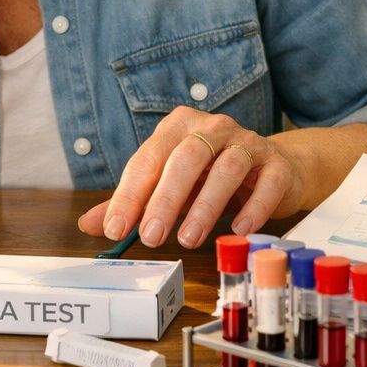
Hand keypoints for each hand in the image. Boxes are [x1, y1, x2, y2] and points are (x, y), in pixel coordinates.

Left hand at [77, 108, 305, 248]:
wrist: (274, 168)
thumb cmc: (212, 176)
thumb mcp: (171, 185)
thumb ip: (133, 202)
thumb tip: (90, 224)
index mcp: (178, 127)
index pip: (147, 159)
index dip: (129, 195)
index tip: (114, 229)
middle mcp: (212, 127)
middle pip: (185, 158)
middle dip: (165, 198)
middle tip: (151, 236)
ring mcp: (247, 142)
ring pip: (226, 168)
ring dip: (205, 206)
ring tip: (189, 239)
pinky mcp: (276, 163)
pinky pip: (266, 182)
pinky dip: (252, 207)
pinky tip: (237, 229)